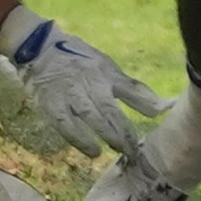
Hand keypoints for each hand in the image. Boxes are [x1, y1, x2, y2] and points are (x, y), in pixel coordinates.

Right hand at [0, 8, 165, 156]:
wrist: (38, 48)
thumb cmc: (79, 61)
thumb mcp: (107, 68)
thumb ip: (131, 89)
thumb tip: (162, 107)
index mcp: (104, 72)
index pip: (130, 89)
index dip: (146, 106)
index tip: (161, 121)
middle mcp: (88, 81)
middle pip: (109, 108)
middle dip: (124, 131)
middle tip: (136, 152)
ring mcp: (69, 92)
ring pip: (90, 115)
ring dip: (106, 134)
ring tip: (120, 150)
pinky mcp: (51, 104)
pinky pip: (65, 124)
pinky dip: (79, 139)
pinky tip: (92, 151)